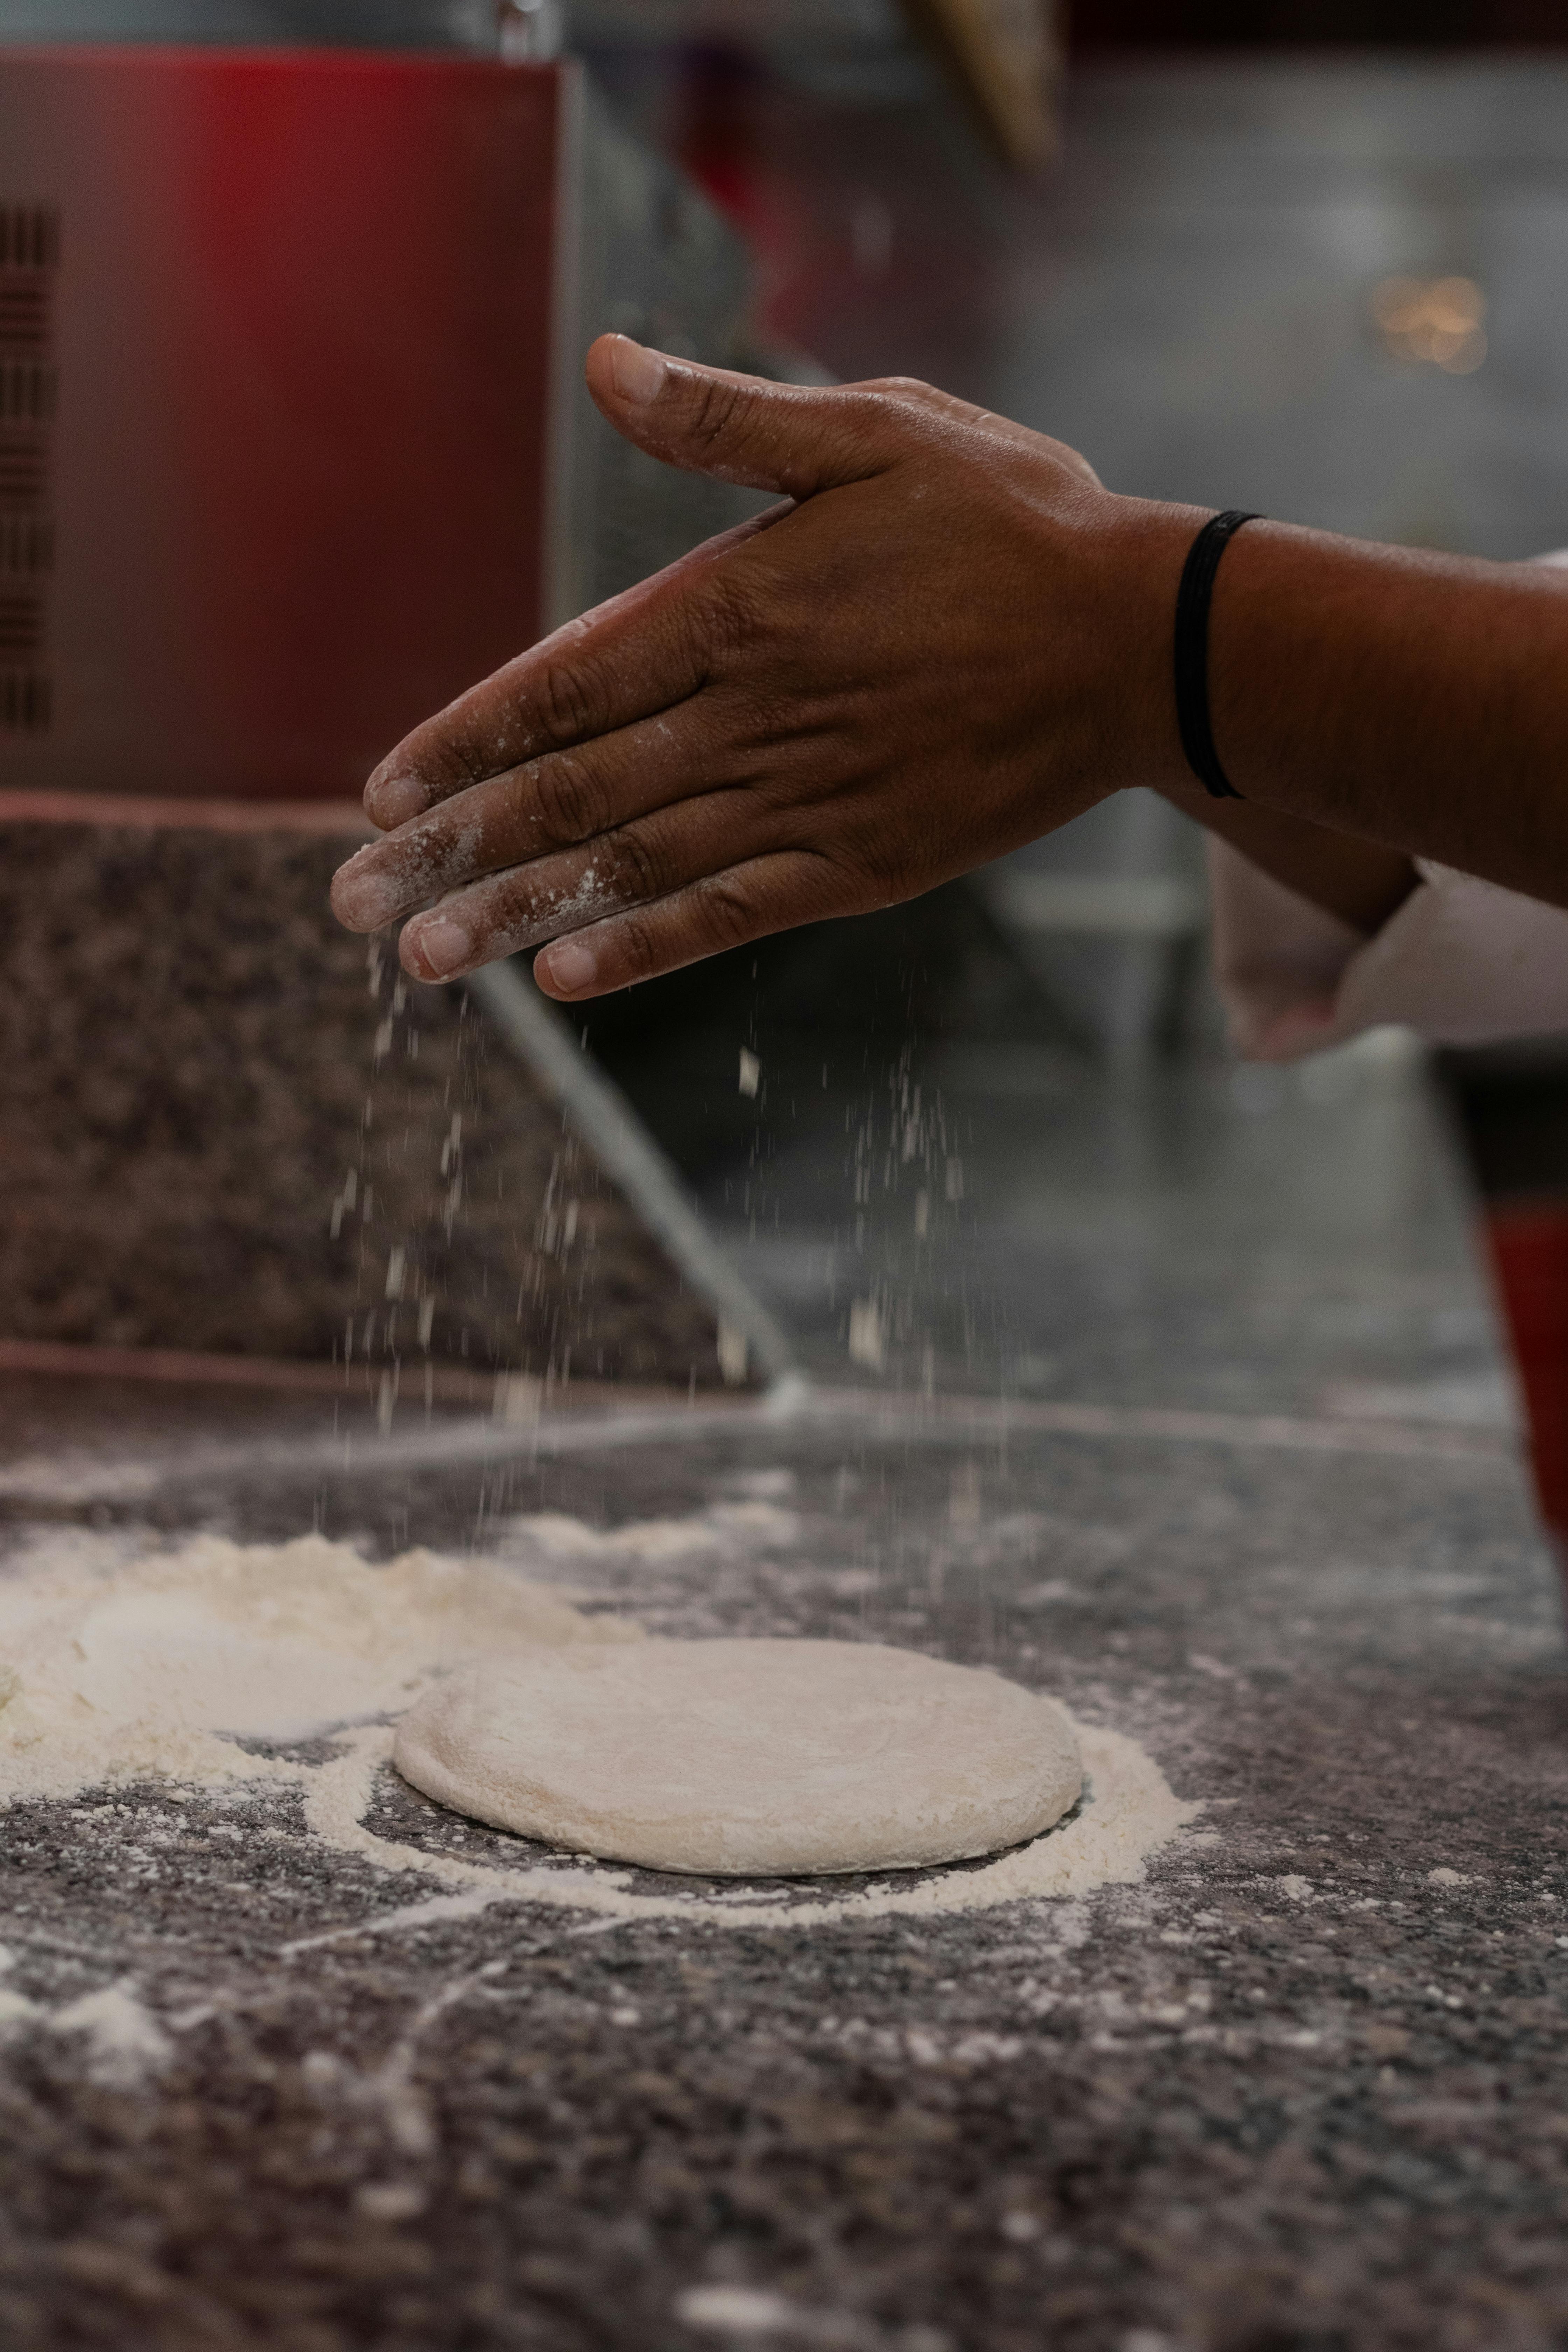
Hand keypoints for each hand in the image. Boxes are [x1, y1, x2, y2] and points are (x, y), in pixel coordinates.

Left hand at [330, 337, 1196, 996]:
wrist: (1143, 642)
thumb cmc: (1010, 522)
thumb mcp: (877, 430)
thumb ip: (730, 419)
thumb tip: (608, 365)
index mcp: (738, 609)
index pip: (561, 687)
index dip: (461, 740)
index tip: (379, 791)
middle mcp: (753, 716)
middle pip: (569, 793)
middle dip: (449, 850)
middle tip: (351, 902)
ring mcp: (806, 800)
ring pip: (630, 865)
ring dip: (516, 913)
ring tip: (421, 961)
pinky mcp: (861, 863)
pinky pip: (730, 914)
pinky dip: (646, 945)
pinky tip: (566, 978)